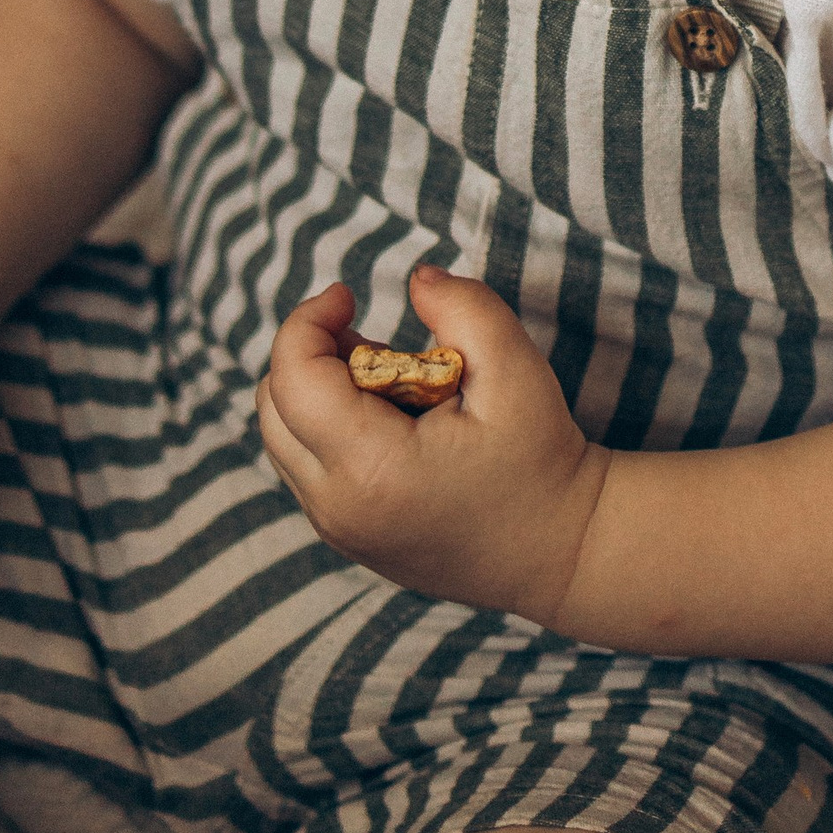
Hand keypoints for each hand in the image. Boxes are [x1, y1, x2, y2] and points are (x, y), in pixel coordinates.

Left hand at [258, 266, 610, 629]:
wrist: (561, 552)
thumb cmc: (541, 462)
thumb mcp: (516, 371)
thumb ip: (465, 307)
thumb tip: (415, 279)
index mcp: (372, 470)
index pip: (292, 379)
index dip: (307, 320)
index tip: (349, 296)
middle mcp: (337, 508)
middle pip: (272, 407)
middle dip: (310, 355)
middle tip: (376, 342)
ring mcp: (336, 530)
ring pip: (281, 437)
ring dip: (317, 392)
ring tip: (389, 381)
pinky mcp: (344, 536)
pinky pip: (304, 466)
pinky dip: (328, 427)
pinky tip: (392, 421)